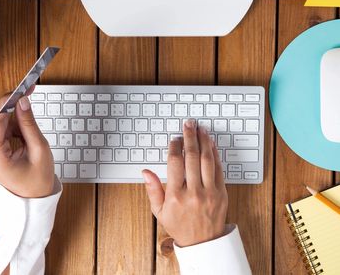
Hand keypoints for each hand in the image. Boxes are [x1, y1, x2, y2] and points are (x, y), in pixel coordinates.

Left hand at [0, 93, 54, 197]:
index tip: (20, 89)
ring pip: (0, 123)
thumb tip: (23, 102)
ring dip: (16, 119)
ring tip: (32, 132)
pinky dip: (15, 126)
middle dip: (14, 106)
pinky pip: (2, 130)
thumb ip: (29, 124)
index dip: (7, 101)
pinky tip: (26, 134)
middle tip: (29, 92)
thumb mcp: (39, 149)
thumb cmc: (38, 179)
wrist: (34, 196)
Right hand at [143, 119, 227, 246]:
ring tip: (200, 129)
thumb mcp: (159, 211)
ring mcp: (209, 192)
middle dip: (189, 137)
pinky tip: (211, 144)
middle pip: (192, 157)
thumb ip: (152, 190)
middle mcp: (193, 192)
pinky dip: (215, 154)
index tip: (174, 138)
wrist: (203, 243)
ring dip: (204, 141)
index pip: (175, 163)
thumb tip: (145, 172)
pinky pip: (218, 169)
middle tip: (188, 125)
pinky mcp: (221, 192)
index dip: (175, 146)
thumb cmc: (180, 225)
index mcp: (176, 196)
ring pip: (207, 160)